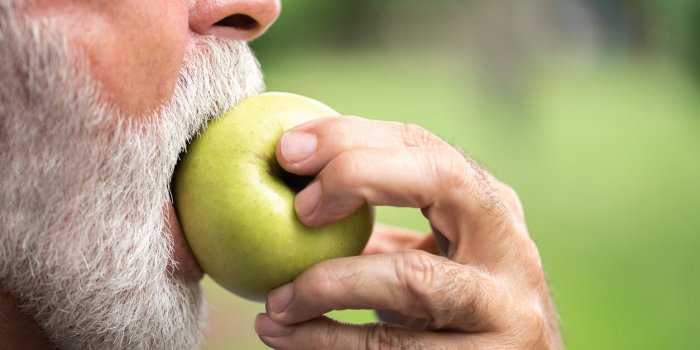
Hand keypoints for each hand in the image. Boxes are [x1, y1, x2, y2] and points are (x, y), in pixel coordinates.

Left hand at [254, 117, 562, 348]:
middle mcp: (510, 246)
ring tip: (275, 302)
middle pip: (442, 178)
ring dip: (328, 284)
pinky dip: (329, 341)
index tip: (287, 149)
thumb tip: (289, 197)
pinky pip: (394, 347)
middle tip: (298, 206)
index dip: (353, 137)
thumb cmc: (453, 315)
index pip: (423, 146)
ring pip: (413, 278)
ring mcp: (508, 307)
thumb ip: (380, 234)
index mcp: (490, 207)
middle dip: (358, 175)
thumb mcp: (432, 263)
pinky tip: (284, 335)